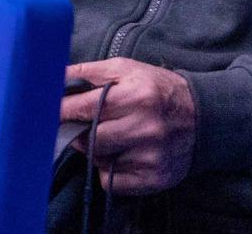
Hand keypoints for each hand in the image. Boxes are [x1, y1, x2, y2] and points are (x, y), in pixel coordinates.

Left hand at [60, 58, 196, 195]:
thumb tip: (51, 78)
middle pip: (89, 139)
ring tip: (110, 135)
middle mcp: (146, 129)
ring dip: (95, 150)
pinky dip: (108, 169)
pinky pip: (112, 181)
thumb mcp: (124, 69)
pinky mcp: (155, 178)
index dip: (60, 111)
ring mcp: (152, 157)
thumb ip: (86, 72)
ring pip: (99, 160)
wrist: (203, 117)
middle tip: (79, 125)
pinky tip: (122, 154)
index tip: (47, 111)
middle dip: (77, 132)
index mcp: (136, 96)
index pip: (84, 108)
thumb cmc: (155, 89)